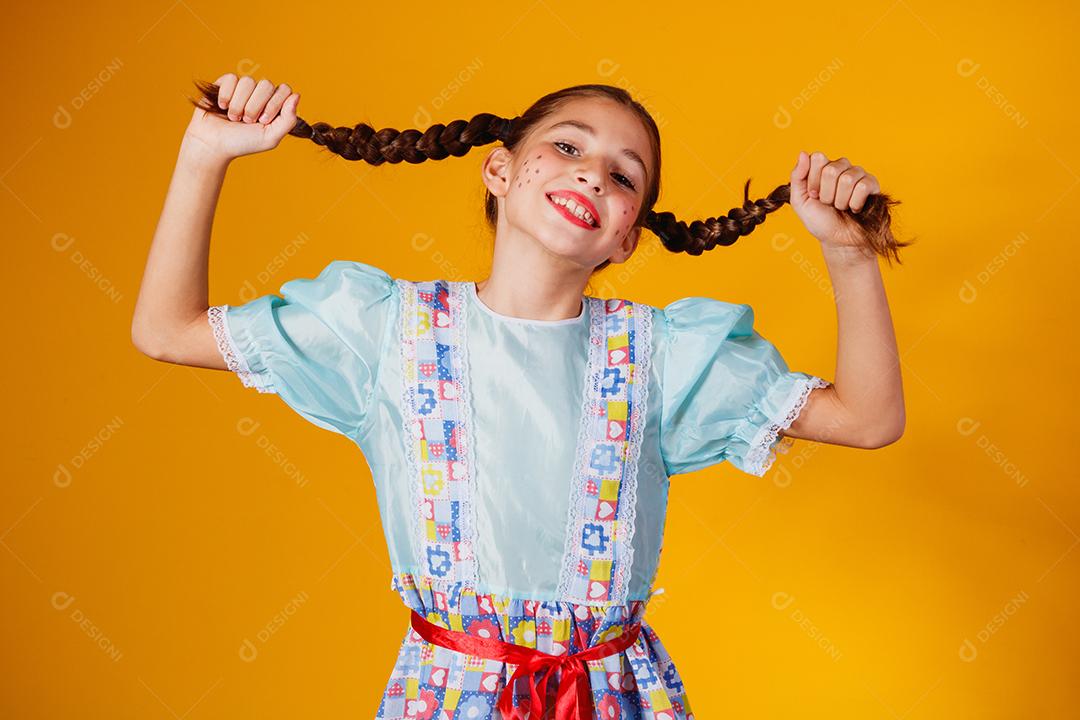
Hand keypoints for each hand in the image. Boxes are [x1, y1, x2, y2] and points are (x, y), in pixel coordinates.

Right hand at [183, 74, 300, 161]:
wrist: (213, 144)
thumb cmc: (241, 143)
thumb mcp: (270, 138)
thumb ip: (288, 120)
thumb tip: (296, 96)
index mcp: (274, 105)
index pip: (284, 90)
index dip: (274, 104)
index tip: (263, 120)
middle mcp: (260, 95)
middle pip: (266, 84)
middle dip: (255, 106)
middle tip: (247, 121)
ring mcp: (243, 88)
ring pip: (248, 81)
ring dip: (239, 104)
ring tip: (234, 118)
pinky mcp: (226, 84)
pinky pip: (231, 79)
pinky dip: (226, 96)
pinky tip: (223, 107)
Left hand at [789, 151, 880, 248]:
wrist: (838, 241)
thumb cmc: (820, 221)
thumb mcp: (799, 201)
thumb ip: (797, 177)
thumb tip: (803, 153)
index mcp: (822, 167)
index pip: (818, 158)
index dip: (813, 181)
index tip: (813, 195)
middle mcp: (841, 166)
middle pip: (831, 170)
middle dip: (826, 194)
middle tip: (828, 204)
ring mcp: (857, 174)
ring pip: (848, 179)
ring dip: (840, 201)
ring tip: (841, 207)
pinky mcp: (872, 184)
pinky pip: (863, 186)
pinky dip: (855, 203)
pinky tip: (854, 208)